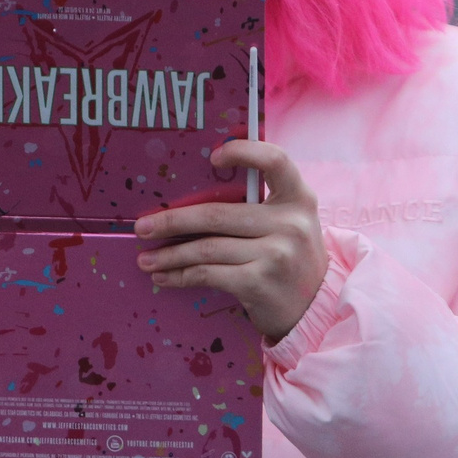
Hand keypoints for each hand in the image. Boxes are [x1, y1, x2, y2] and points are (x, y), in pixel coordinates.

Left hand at [134, 141, 327, 340]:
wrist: (315, 305)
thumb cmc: (290, 256)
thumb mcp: (287, 223)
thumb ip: (257, 205)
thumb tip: (190, 198)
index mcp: (299, 198)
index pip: (275, 160)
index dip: (243, 152)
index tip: (211, 157)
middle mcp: (290, 223)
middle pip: (217, 214)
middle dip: (173, 221)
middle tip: (142, 227)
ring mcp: (276, 254)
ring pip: (206, 248)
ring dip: (169, 255)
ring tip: (146, 259)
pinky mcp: (260, 283)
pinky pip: (209, 274)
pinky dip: (181, 276)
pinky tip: (165, 277)